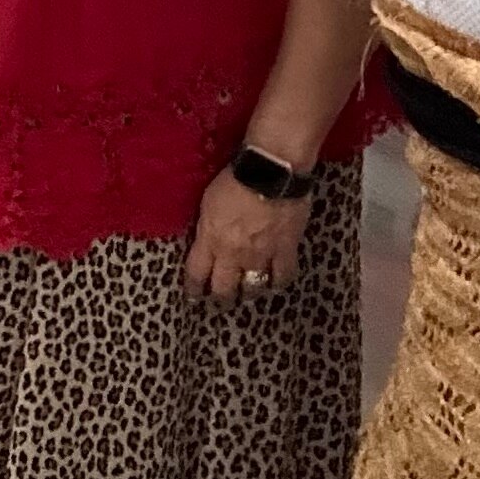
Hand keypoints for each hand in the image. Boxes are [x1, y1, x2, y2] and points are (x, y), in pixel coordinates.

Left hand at [182, 166, 305, 301]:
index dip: (194, 289)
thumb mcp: (208, 203)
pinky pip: (283, 276)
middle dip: (220, 300)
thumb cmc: (234, 179)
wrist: (270, 172)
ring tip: (248, 297)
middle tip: (220, 306)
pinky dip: (278, 283)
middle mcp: (233, 254)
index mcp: (210, 240)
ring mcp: (260, 255)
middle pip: (224, 288)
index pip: (196, 274)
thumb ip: (207, 228)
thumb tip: (207, 240)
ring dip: (249, 294)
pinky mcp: (286, 250)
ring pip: (253, 287)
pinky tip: (275, 285)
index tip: (193, 298)